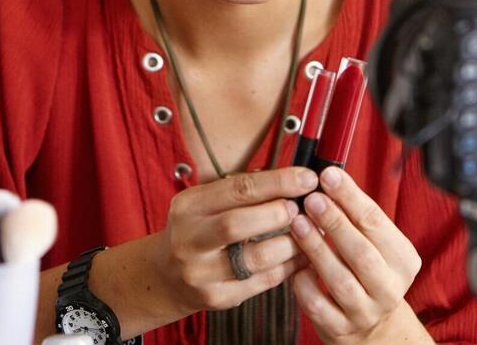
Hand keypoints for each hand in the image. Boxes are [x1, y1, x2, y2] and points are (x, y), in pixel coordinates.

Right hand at [155, 166, 317, 312]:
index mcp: (189, 206)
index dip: (277, 182)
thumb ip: (243, 191)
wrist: (168, 276)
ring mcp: (201, 272)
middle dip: (278, 213)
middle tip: (303, 209)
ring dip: (290, 243)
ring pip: (256, 258)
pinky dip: (289, 266)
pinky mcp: (217, 297)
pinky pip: (263, 281)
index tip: (307, 178)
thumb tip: (293, 179)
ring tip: (309, 233)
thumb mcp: (207, 202)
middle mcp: (190, 239)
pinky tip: (301, 256)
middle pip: (237, 224)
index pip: (237, 189)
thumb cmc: (199, 229)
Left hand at [289, 166, 424, 343]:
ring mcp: (365, 312)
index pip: (377, 223)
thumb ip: (356, 216)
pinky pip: (317, 306)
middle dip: (334, 222)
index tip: (328, 176)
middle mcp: (389, 288)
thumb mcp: (374, 243)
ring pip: (339, 280)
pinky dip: (304, 283)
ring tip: (298, 223)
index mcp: (403, 260)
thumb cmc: (368, 270)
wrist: (373, 325)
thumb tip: (328, 177)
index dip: (351, 197)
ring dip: (316, 248)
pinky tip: (294, 265)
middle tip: (312, 198)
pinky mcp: (340, 329)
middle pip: (361, 252)